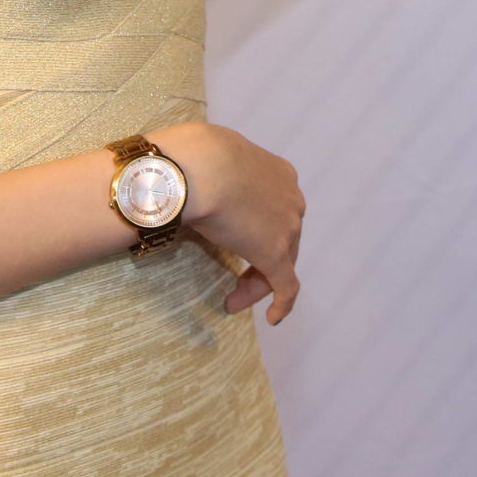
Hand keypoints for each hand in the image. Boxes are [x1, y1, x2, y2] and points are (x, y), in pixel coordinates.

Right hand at [157, 122, 304, 322]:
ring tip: (232, 299)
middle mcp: (291, 199)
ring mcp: (287, 227)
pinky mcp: (276, 254)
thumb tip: (185, 182)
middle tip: (233, 281)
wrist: (200, 167)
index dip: (258, 230)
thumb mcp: (212, 160)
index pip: (275, 210)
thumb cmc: (197, 158)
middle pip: (282, 238)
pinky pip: (287, 285)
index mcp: (279, 174)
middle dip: (259, 260)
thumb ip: (214, 176)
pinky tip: (273, 318)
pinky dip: (283, 302)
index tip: (235, 244)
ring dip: (257, 281)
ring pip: (282, 261)